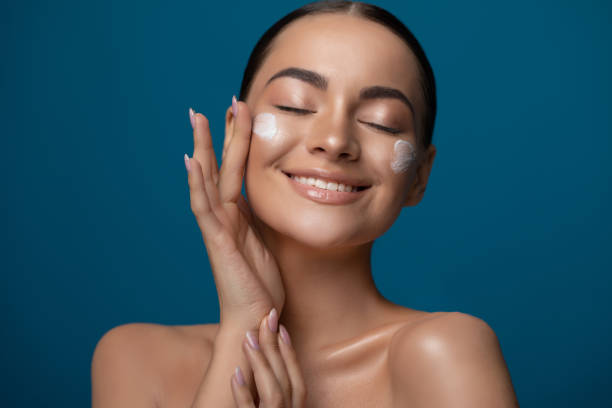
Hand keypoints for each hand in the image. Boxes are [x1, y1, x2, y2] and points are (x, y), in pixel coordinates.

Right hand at [185, 98, 284, 328]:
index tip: (243, 113)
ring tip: (199, 117)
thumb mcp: (268, 243)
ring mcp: (218, 227)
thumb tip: (267, 199)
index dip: (241, 141)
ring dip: (204, 148)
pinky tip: (191, 160)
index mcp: (240, 214)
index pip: (238, 169)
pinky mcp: (217, 241)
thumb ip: (262, 219)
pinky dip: (196, 183)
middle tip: (224, 102)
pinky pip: (204, 207)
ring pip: (209, 179)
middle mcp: (226, 216)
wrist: (254, 318)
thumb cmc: (261, 285)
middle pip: (222, 166)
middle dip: (223, 134)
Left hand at [231, 308, 306, 406]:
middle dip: (276, 348)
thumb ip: (272, 394)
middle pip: (286, 379)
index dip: (289, 352)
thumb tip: (267, 365)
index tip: (281, 327)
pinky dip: (243, 393)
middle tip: (266, 319)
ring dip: (261, 363)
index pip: (297, 378)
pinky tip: (235, 374)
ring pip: (274, 392)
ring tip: (248, 339)